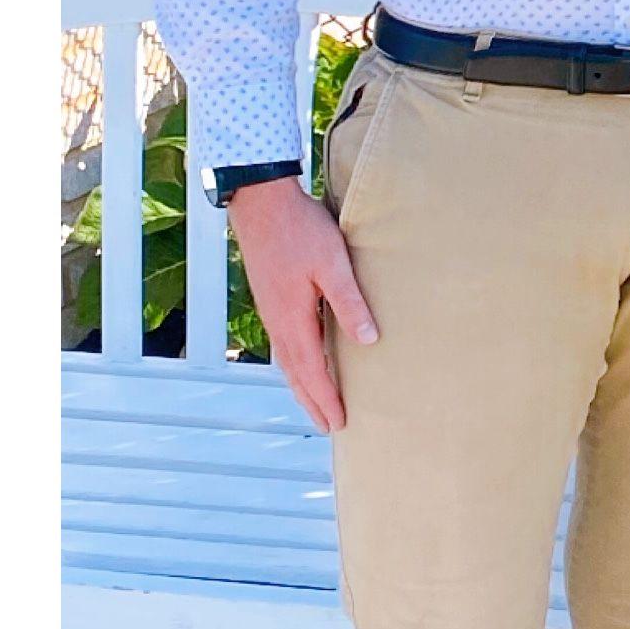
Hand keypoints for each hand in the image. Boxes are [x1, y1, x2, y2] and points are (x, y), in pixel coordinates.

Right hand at [229, 179, 378, 435]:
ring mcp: (271, 309)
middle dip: (313, 400)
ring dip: (302, 384)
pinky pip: (284, 342)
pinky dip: (295, 362)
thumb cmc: (301, 230)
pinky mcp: (271, 298)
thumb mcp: (333, 264)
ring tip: (316, 402)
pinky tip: (303, 359)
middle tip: (330, 427)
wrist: (260, 202)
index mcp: (292, 319)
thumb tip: (369, 341)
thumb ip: (349, 302)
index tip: (339, 424)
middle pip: (296, 373)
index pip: (312, 371)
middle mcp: (277, 321)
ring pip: (287, 359)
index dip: (326, 398)